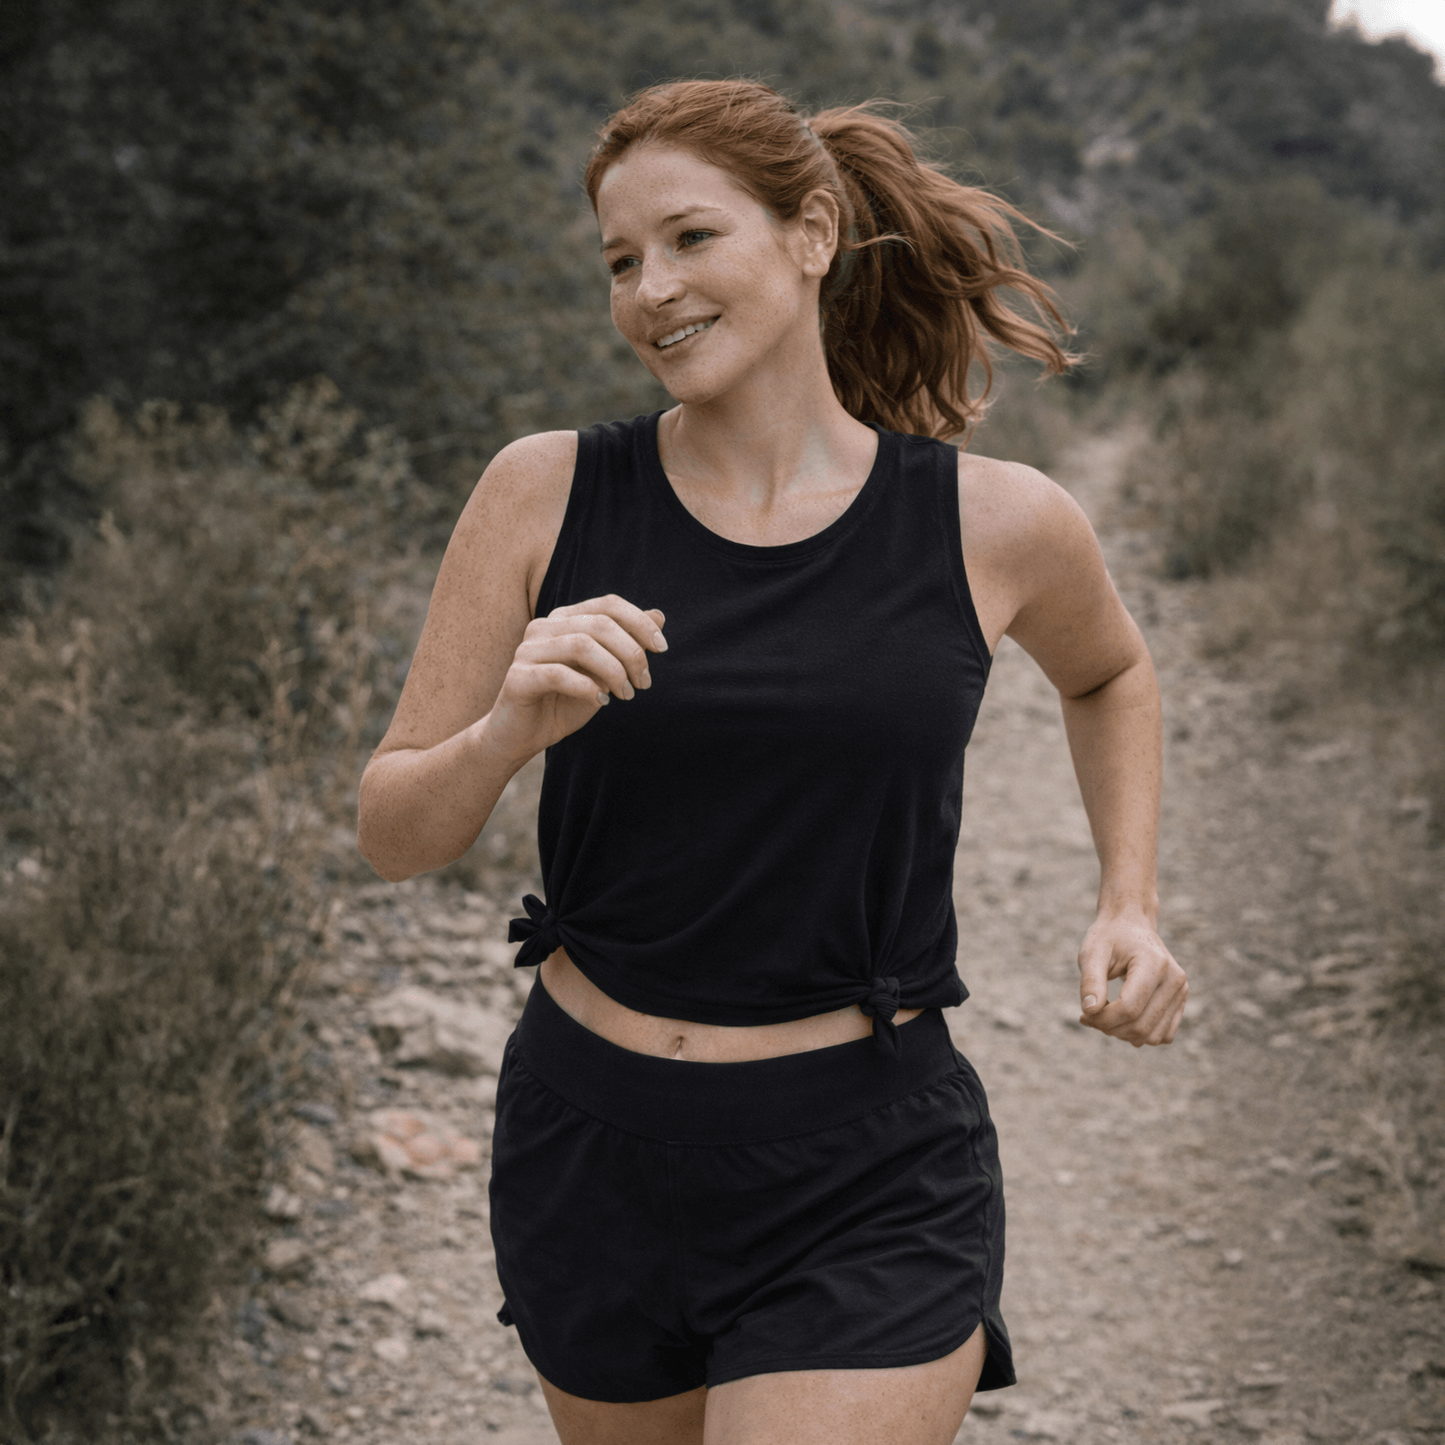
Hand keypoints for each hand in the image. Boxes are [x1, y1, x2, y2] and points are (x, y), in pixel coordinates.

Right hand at [481, 595, 665, 764]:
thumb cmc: (564, 703)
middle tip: (644, 683)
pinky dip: (587, 687)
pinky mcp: (517, 677)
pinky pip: (558, 674)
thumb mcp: (603, 673)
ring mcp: (527, 650)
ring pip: (580, 645)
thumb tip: (659, 615)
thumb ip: (626, 644)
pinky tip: (601, 701)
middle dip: (631, 652)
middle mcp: (544, 627)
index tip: (662, 648)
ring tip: (626, 694)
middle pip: (599, 624)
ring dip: (613, 671)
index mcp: (564, 619)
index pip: (608, 605)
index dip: (639, 622)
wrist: (521, 737)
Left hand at [1077, 909, 1186, 1046]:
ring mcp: (1181, 991)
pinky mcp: (1181, 1000)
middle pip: (1141, 1025)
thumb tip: (1089, 1011)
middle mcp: (1174, 979)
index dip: (1103, 1019)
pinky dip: (1140, 1035)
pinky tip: (1121, 1020)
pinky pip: (1163, 1035)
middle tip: (1089, 1017)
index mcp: (1154, 963)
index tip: (1083, 1014)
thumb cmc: (1109, 937)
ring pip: (1153, 1035)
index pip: (1129, 1008)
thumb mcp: (1092, 952)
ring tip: (1104, 1017)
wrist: (1131, 924)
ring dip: (1124, 1035)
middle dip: (1109, 1028)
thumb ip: (1090, 980)